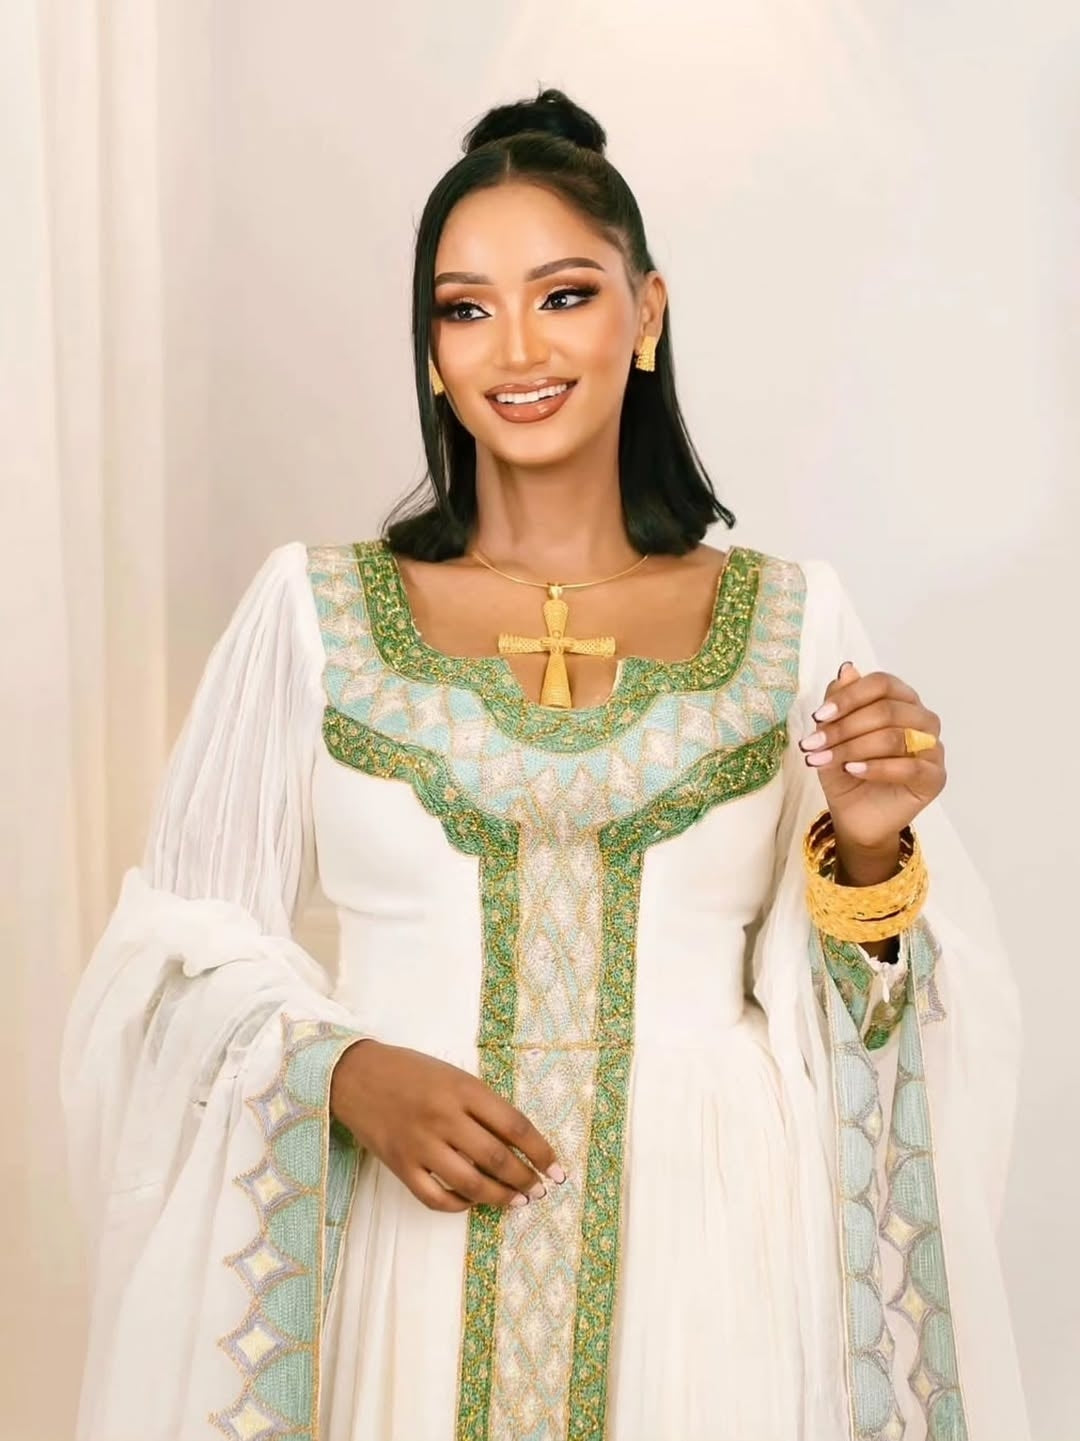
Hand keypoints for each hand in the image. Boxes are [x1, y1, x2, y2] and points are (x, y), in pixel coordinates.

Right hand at [329, 1040, 564, 1212]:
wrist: (356, 1075)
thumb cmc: (412, 1071)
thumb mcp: (454, 1075)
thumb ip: (482, 1105)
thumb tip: (518, 1143)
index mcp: (464, 1089)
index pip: (515, 1125)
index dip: (541, 1151)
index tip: (556, 1169)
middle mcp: (444, 1117)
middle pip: (497, 1158)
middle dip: (525, 1180)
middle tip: (539, 1191)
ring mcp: (420, 1144)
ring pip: (470, 1183)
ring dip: (499, 1197)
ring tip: (516, 1201)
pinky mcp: (400, 1165)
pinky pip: (435, 1197)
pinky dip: (458, 1205)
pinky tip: (470, 1201)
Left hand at [798, 661, 946, 851]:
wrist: (854, 816)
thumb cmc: (846, 770)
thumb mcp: (833, 734)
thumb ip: (840, 702)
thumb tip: (848, 669)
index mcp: (902, 700)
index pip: (881, 683)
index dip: (848, 697)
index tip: (818, 716)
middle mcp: (922, 719)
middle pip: (886, 710)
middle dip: (843, 727)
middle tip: (812, 744)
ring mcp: (932, 748)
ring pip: (894, 737)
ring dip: (852, 748)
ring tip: (823, 759)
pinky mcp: (935, 778)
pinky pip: (909, 767)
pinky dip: (875, 767)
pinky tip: (851, 770)